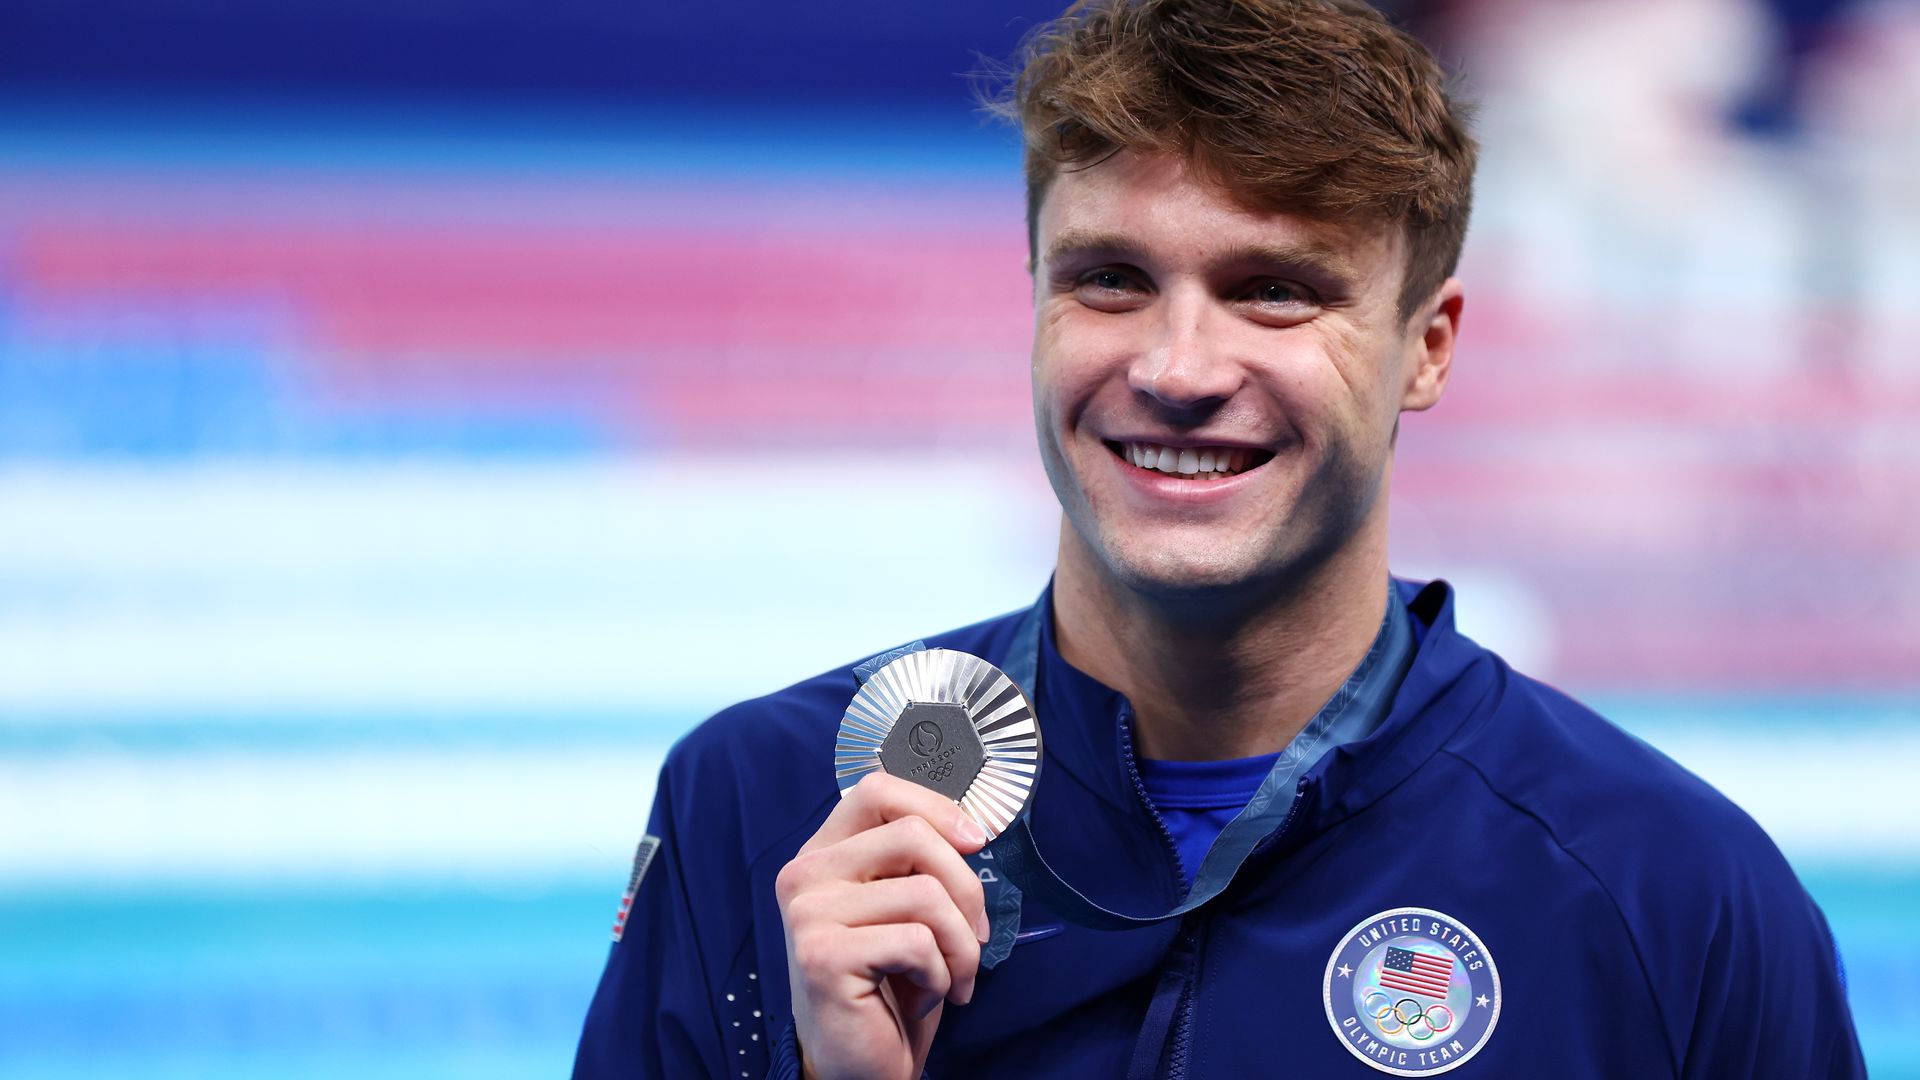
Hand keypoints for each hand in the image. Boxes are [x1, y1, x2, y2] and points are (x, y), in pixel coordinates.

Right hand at [775, 772, 990, 1079]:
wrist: (863, 1067)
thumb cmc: (891, 986)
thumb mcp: (906, 909)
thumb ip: (918, 862)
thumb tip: (973, 825)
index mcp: (824, 853)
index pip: (876, 789)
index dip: (937, 806)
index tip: (976, 842)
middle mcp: (805, 874)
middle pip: (914, 835)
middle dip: (968, 890)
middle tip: (974, 937)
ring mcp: (808, 913)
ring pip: (927, 894)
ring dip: (962, 946)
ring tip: (950, 977)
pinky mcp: (822, 955)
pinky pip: (918, 942)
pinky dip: (940, 975)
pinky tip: (922, 998)